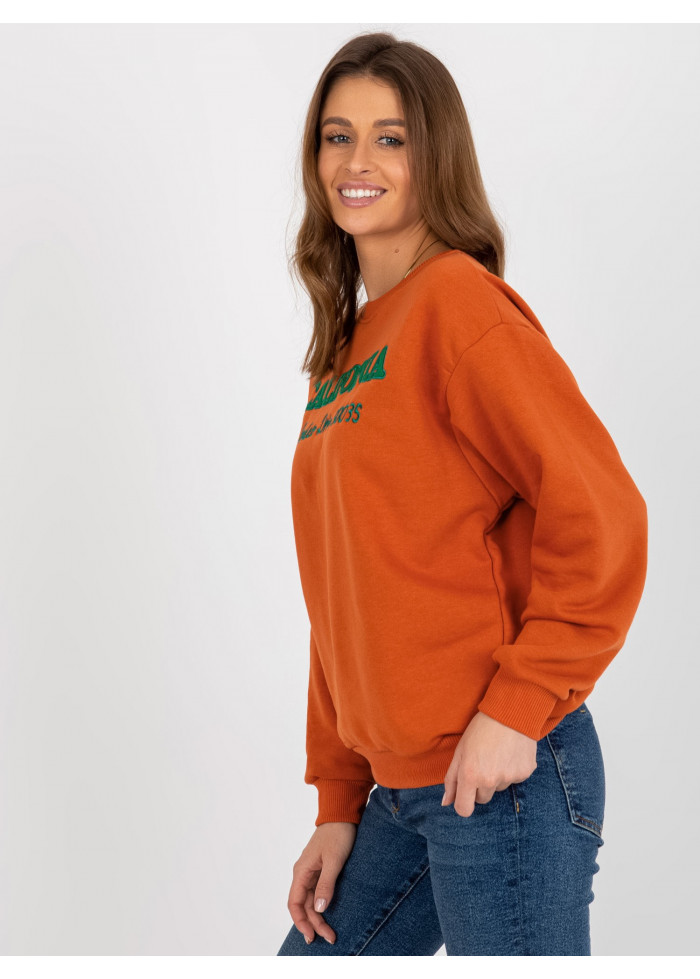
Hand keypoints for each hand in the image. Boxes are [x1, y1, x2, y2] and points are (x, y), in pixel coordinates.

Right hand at [287, 821, 356, 944]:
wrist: (342, 815)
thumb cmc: (338, 835)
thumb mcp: (334, 861)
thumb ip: (326, 885)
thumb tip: (320, 910)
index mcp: (302, 871)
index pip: (294, 903)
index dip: (301, 922)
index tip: (312, 936)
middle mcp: (303, 873)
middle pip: (304, 905)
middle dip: (314, 923)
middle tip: (330, 937)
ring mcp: (312, 872)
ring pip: (312, 901)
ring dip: (319, 917)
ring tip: (331, 932)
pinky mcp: (321, 870)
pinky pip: (318, 893)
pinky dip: (323, 906)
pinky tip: (329, 915)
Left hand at [441, 710, 536, 817]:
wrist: (510, 713)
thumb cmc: (480, 730)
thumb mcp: (460, 751)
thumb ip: (452, 779)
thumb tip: (446, 802)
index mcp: (470, 775)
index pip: (464, 809)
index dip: (463, 804)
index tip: (465, 796)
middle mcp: (490, 780)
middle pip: (482, 799)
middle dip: (480, 786)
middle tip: (482, 763)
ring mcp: (509, 778)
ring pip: (499, 788)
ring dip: (496, 777)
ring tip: (497, 754)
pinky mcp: (525, 773)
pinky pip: (514, 779)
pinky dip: (511, 770)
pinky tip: (510, 753)